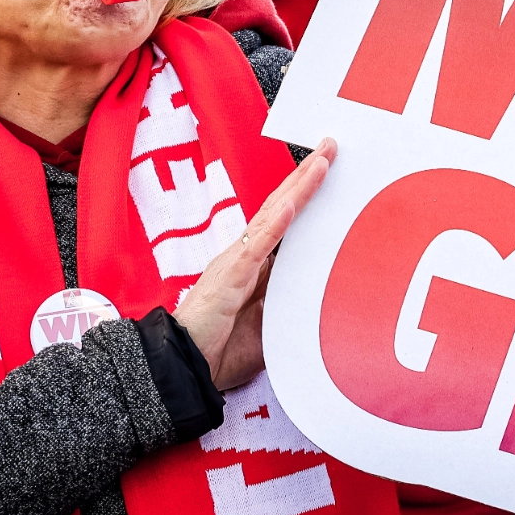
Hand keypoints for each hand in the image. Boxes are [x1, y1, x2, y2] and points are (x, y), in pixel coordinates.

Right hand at [174, 139, 334, 389]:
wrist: (183, 368)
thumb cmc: (221, 347)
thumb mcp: (269, 324)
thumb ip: (291, 305)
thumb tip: (323, 296)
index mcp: (254, 264)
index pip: (285, 221)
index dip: (306, 194)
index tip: (329, 170)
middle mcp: (245, 254)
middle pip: (280, 207)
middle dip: (306, 177)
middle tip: (332, 147)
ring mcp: (236, 262)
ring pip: (272, 217)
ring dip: (298, 189)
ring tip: (321, 163)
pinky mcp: (228, 278)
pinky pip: (255, 248)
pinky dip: (274, 226)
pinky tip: (291, 205)